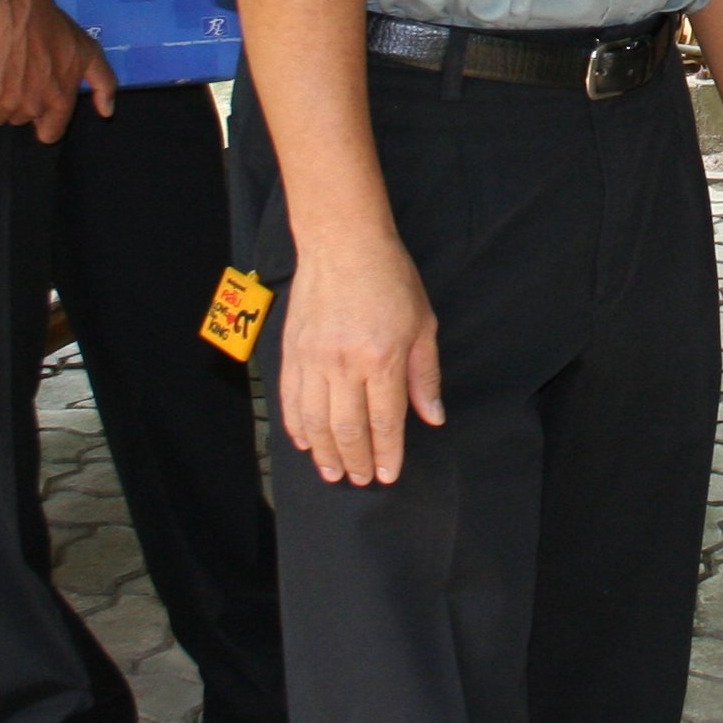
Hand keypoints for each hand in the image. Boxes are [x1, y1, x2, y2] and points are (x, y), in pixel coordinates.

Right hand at [0, 0, 116, 143]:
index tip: (41, 110)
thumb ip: (104, 84)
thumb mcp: (90, 53)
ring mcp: (6, 102)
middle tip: (21, 79)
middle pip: (22, 122)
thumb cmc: (56, 30)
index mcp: (60, 101)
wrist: (20, 11)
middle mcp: (34, 107)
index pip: (51, 133)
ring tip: (1, 79)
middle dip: (21, 105)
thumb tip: (107, 113)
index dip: (46, 122)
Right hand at [278, 233, 441, 483]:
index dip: (387, 453)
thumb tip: (432, 417)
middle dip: (355, 461)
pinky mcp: (291, 352)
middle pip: (348, 429)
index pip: (384, 421)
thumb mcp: (423, 324)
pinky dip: (297, 426)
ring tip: (332, 472)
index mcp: (383, 358)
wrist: (343, 243)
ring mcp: (313, 359)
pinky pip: (291, 400)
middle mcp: (345, 364)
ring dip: (324, 453)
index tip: (388, 474)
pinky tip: (306, 442)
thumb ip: (425, 375)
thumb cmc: (390, 279)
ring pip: (315, 422)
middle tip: (360, 479)